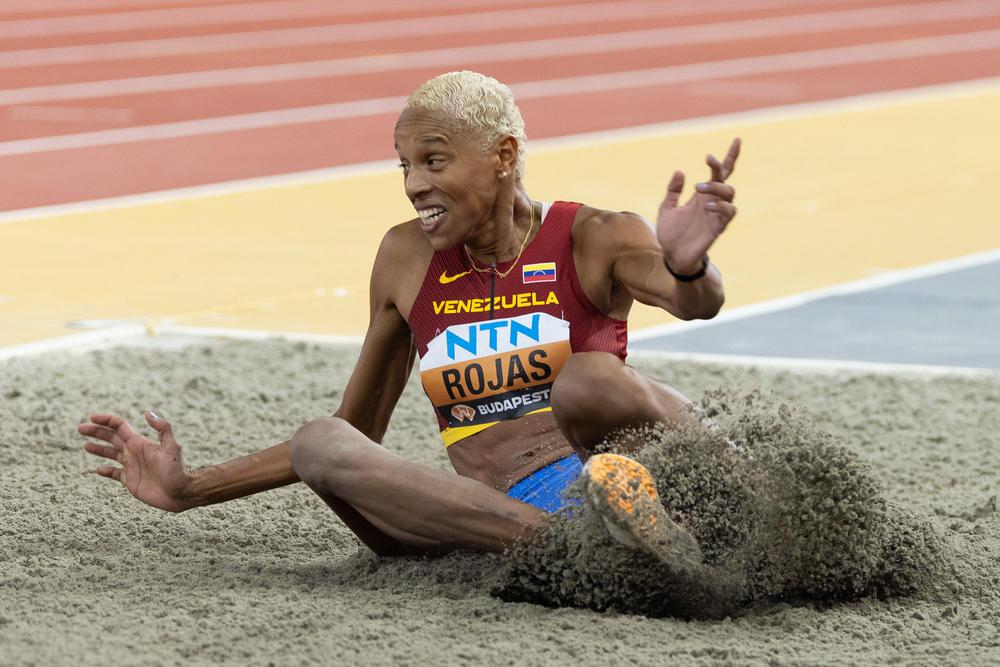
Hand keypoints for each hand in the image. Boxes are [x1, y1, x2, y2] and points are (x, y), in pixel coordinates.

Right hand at [80, 411, 196, 512]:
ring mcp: (131, 466)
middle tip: (80, 428)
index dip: (106, 420)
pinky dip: (106, 471)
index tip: (92, 417)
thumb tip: (147, 412)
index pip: (119, 426)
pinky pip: (115, 474)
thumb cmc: (177, 470)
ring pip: (111, 454)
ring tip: (85, 445)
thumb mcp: (172, 447)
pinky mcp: (130, 480)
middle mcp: (134, 452)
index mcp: (140, 443)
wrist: (180, 492)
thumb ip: (162, 429)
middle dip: (96, 432)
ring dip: (98, 449)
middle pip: (111, 438)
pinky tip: (98, 470)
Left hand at [657, 138, 739, 273]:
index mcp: (701, 195)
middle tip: (708, 160)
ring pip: (730, 193)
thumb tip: (680, 171)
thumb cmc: (671, 233)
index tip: (736, 140)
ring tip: (700, 188)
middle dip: (721, 167)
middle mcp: (712, 202)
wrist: (672, 256)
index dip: (729, 157)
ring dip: (717, 186)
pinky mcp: (718, 227)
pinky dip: (721, 206)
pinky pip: (728, 212)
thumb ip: (673, 190)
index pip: (719, 172)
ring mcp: (716, 214)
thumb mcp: (667, 208)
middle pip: (726, 179)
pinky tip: (708, 205)